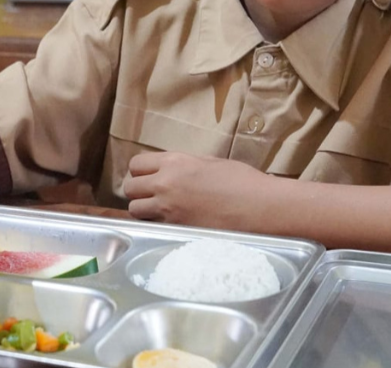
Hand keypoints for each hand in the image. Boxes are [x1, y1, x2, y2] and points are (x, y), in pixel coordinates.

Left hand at [123, 152, 272, 230]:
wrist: (260, 207)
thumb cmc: (242, 181)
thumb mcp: (210, 162)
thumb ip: (184, 166)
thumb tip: (172, 171)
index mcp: (175, 162)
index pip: (136, 164)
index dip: (140, 172)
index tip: (149, 178)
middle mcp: (165, 184)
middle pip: (129, 188)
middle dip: (137, 192)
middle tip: (151, 196)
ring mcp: (168, 209)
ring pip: (134, 210)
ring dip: (143, 210)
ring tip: (158, 212)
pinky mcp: (176, 229)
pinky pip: (151, 226)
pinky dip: (155, 225)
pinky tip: (169, 224)